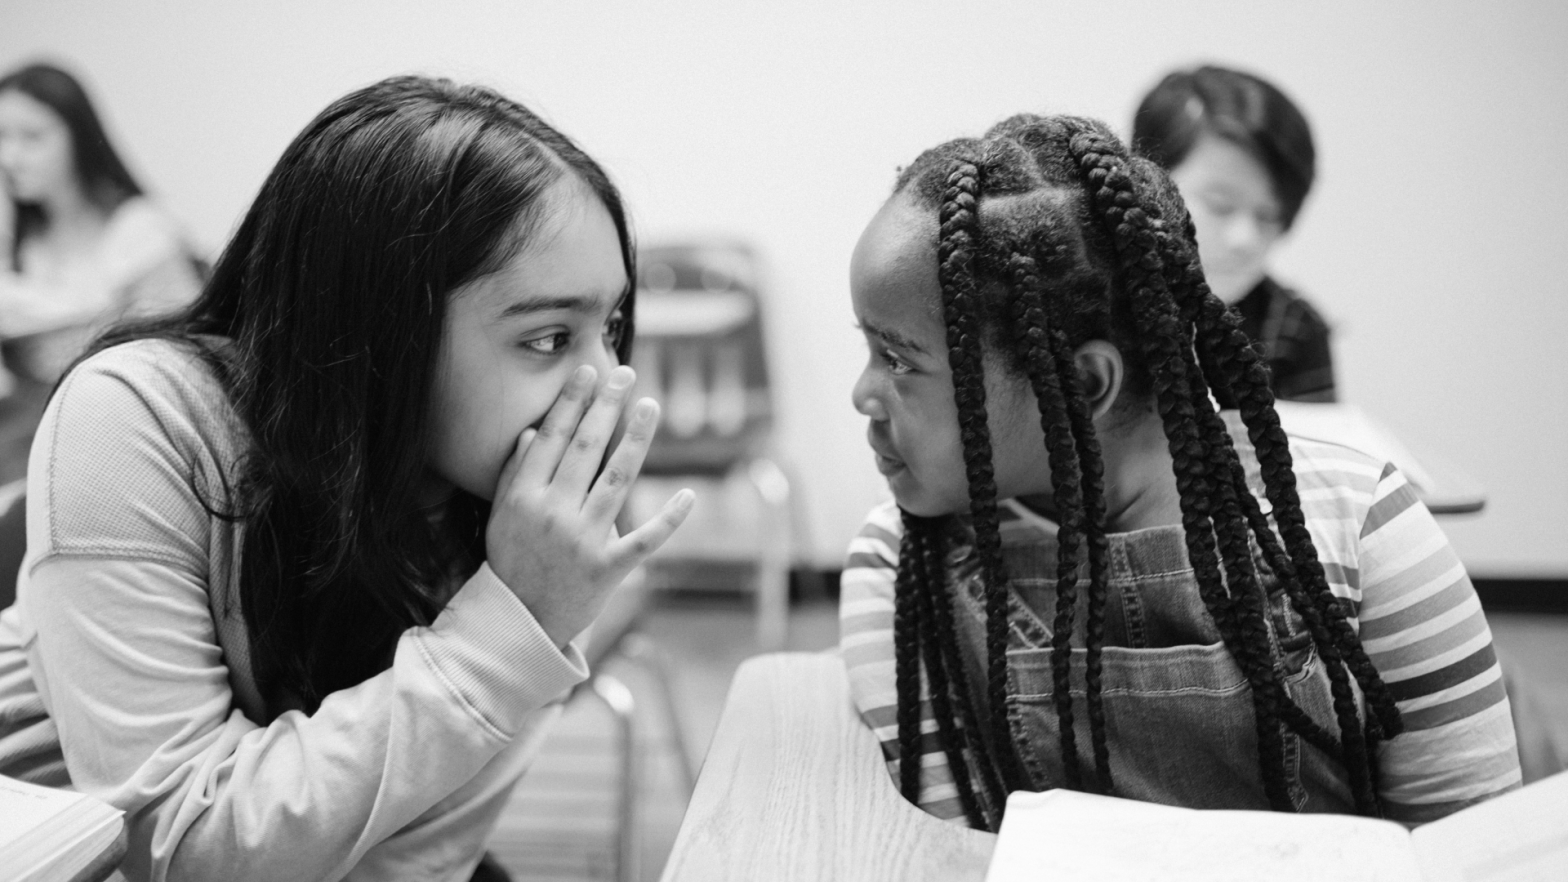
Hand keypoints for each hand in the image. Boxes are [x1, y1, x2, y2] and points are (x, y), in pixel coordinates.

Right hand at [486, 364, 693, 647]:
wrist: (520, 623)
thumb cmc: (512, 562)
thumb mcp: (500, 516)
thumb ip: (514, 474)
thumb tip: (533, 431)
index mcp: (523, 497)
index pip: (552, 439)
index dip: (571, 403)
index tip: (587, 372)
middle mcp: (553, 514)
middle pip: (586, 449)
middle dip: (606, 407)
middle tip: (624, 374)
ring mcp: (583, 541)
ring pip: (616, 480)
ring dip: (636, 440)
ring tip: (650, 406)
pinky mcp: (608, 569)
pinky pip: (645, 539)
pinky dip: (669, 519)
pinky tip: (687, 494)